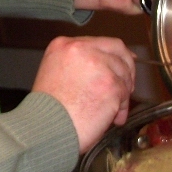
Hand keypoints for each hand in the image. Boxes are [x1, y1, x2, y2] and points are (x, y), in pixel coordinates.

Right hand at [32, 36, 136, 152]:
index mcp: (64, 45)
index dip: (114, 55)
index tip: (122, 63)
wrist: (45, 130)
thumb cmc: (47, 111)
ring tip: (111, 110)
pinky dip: (120, 108)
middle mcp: (81, 49)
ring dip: (121, 93)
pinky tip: (111, 118)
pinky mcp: (111, 84)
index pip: (99, 42)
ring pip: (123, 73)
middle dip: (126, 67)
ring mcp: (98, 65)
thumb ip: (78, 64)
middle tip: (126, 85)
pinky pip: (125, 94)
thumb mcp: (54, 72)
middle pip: (117, 49)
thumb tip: (103, 66)